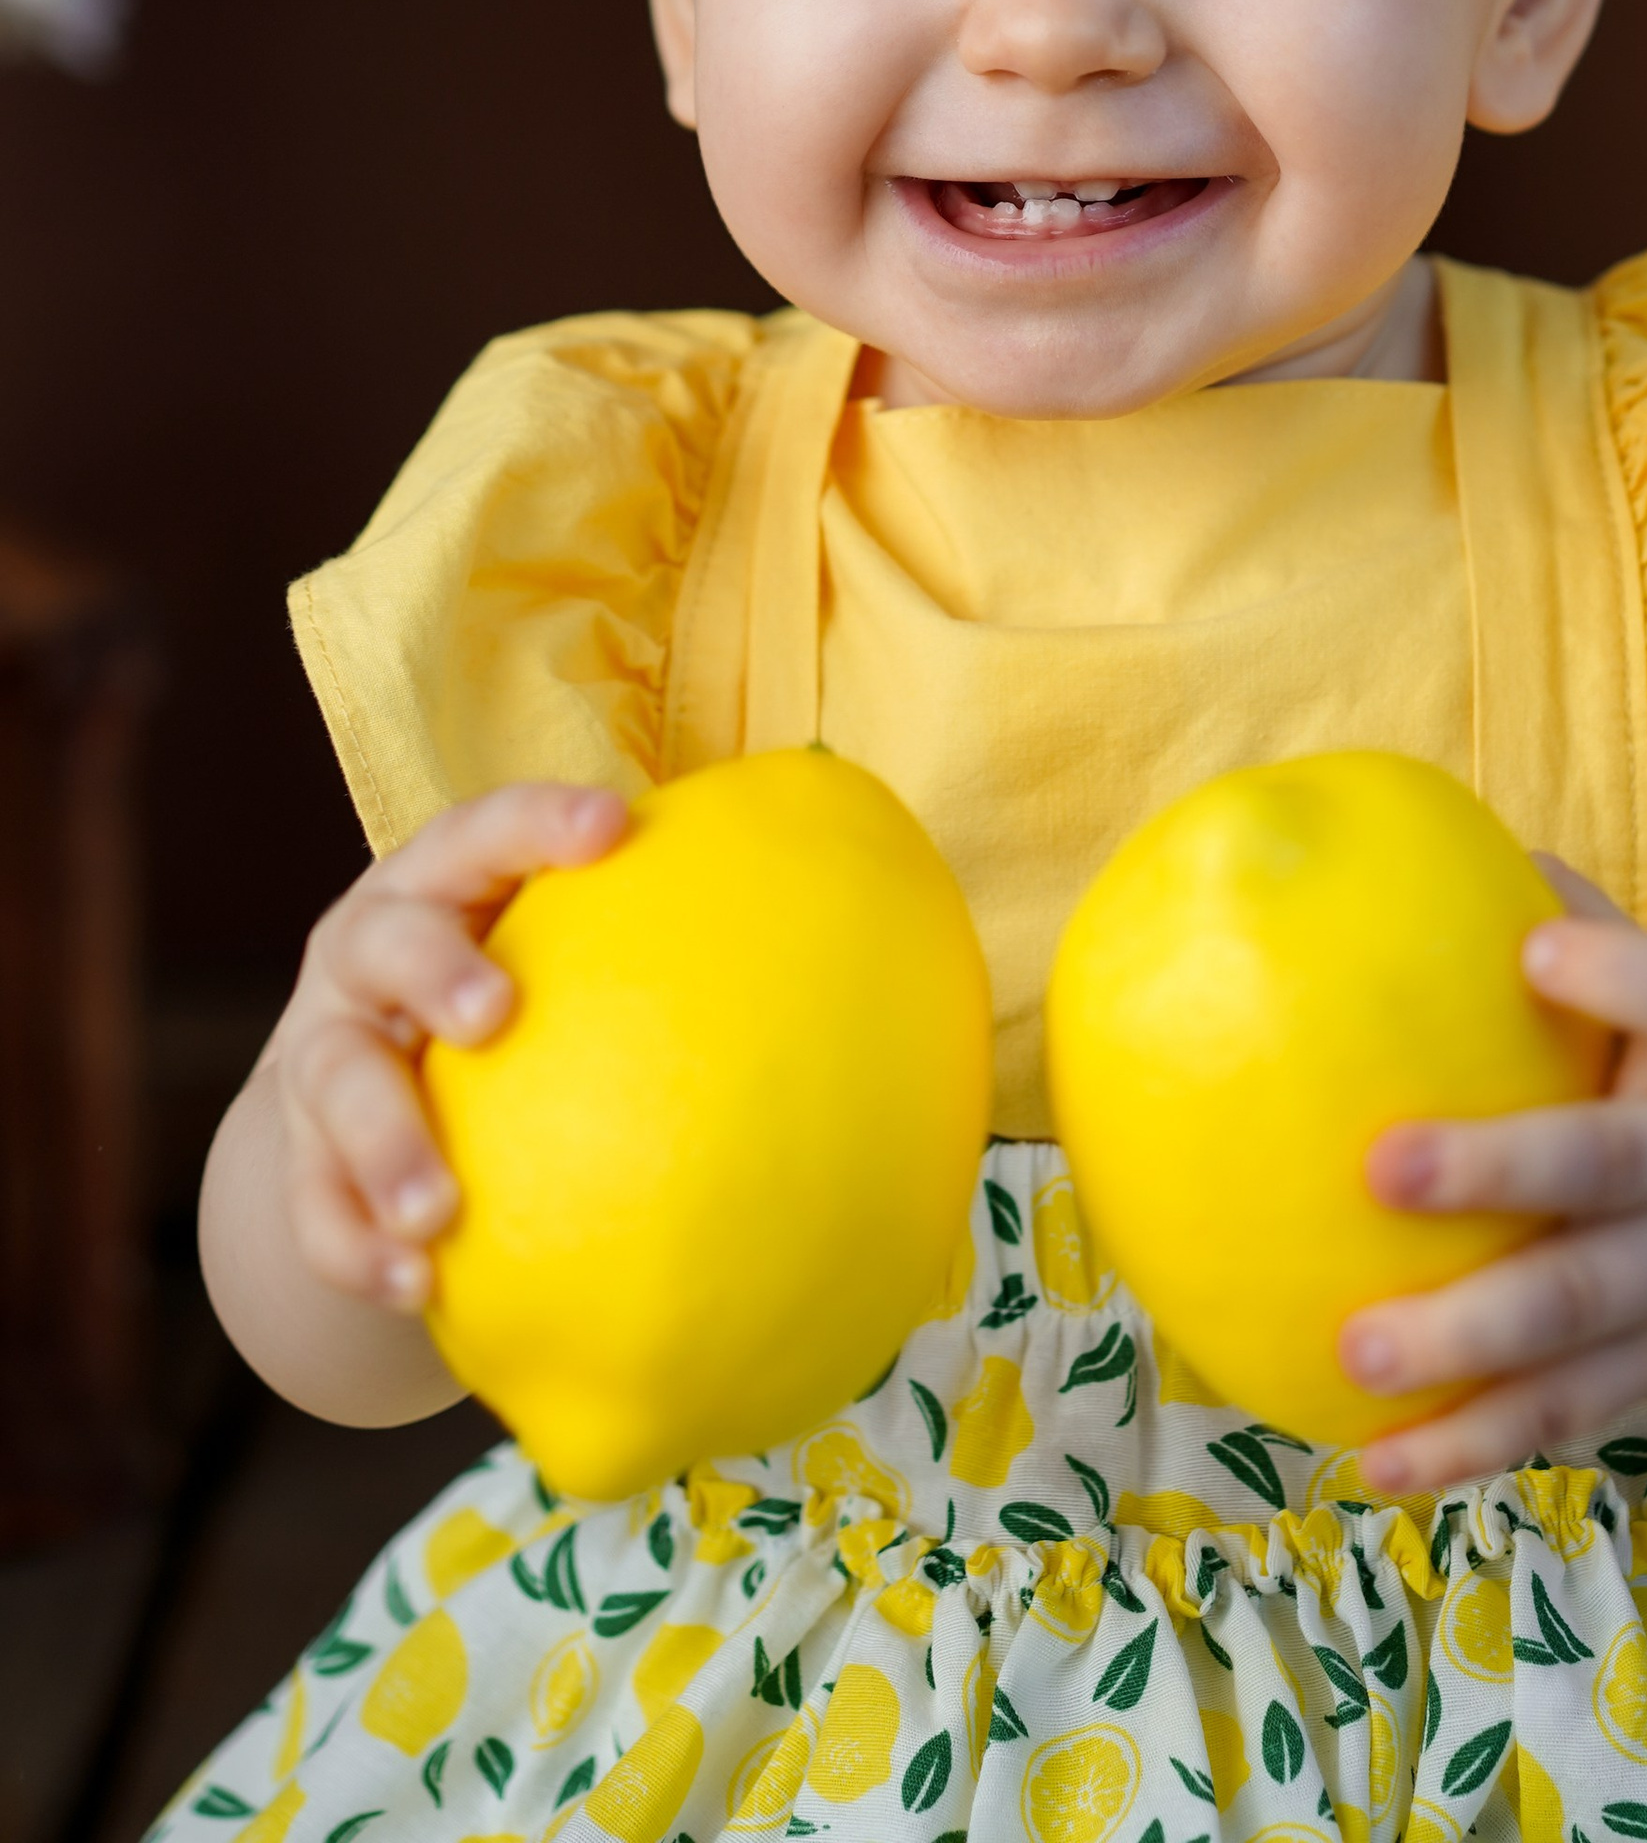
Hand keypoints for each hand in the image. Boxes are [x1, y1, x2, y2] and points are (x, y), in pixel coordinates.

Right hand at [260, 783, 626, 1316]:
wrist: (360, 1117)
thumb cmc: (523, 1017)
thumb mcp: (570, 966)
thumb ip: (674, 962)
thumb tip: (888, 984)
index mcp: (448, 887)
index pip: (488, 829)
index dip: (543, 819)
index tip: (614, 827)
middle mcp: (369, 954)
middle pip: (384, 937)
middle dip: (437, 969)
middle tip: (497, 1014)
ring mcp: (322, 1053)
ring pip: (336, 1082)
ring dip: (386, 1143)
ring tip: (441, 1212)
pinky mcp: (295, 1158)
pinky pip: (314, 1208)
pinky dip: (360, 1248)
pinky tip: (417, 1291)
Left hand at [1341, 864, 1646, 1490]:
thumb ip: (1578, 922)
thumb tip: (1414, 837)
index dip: (1625, 973)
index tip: (1535, 949)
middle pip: (1617, 1168)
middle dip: (1502, 1171)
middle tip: (1381, 1165)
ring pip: (1582, 1317)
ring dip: (1467, 1342)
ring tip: (1355, 1348)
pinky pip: (1564, 1414)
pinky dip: (1471, 1447)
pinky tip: (1374, 1461)